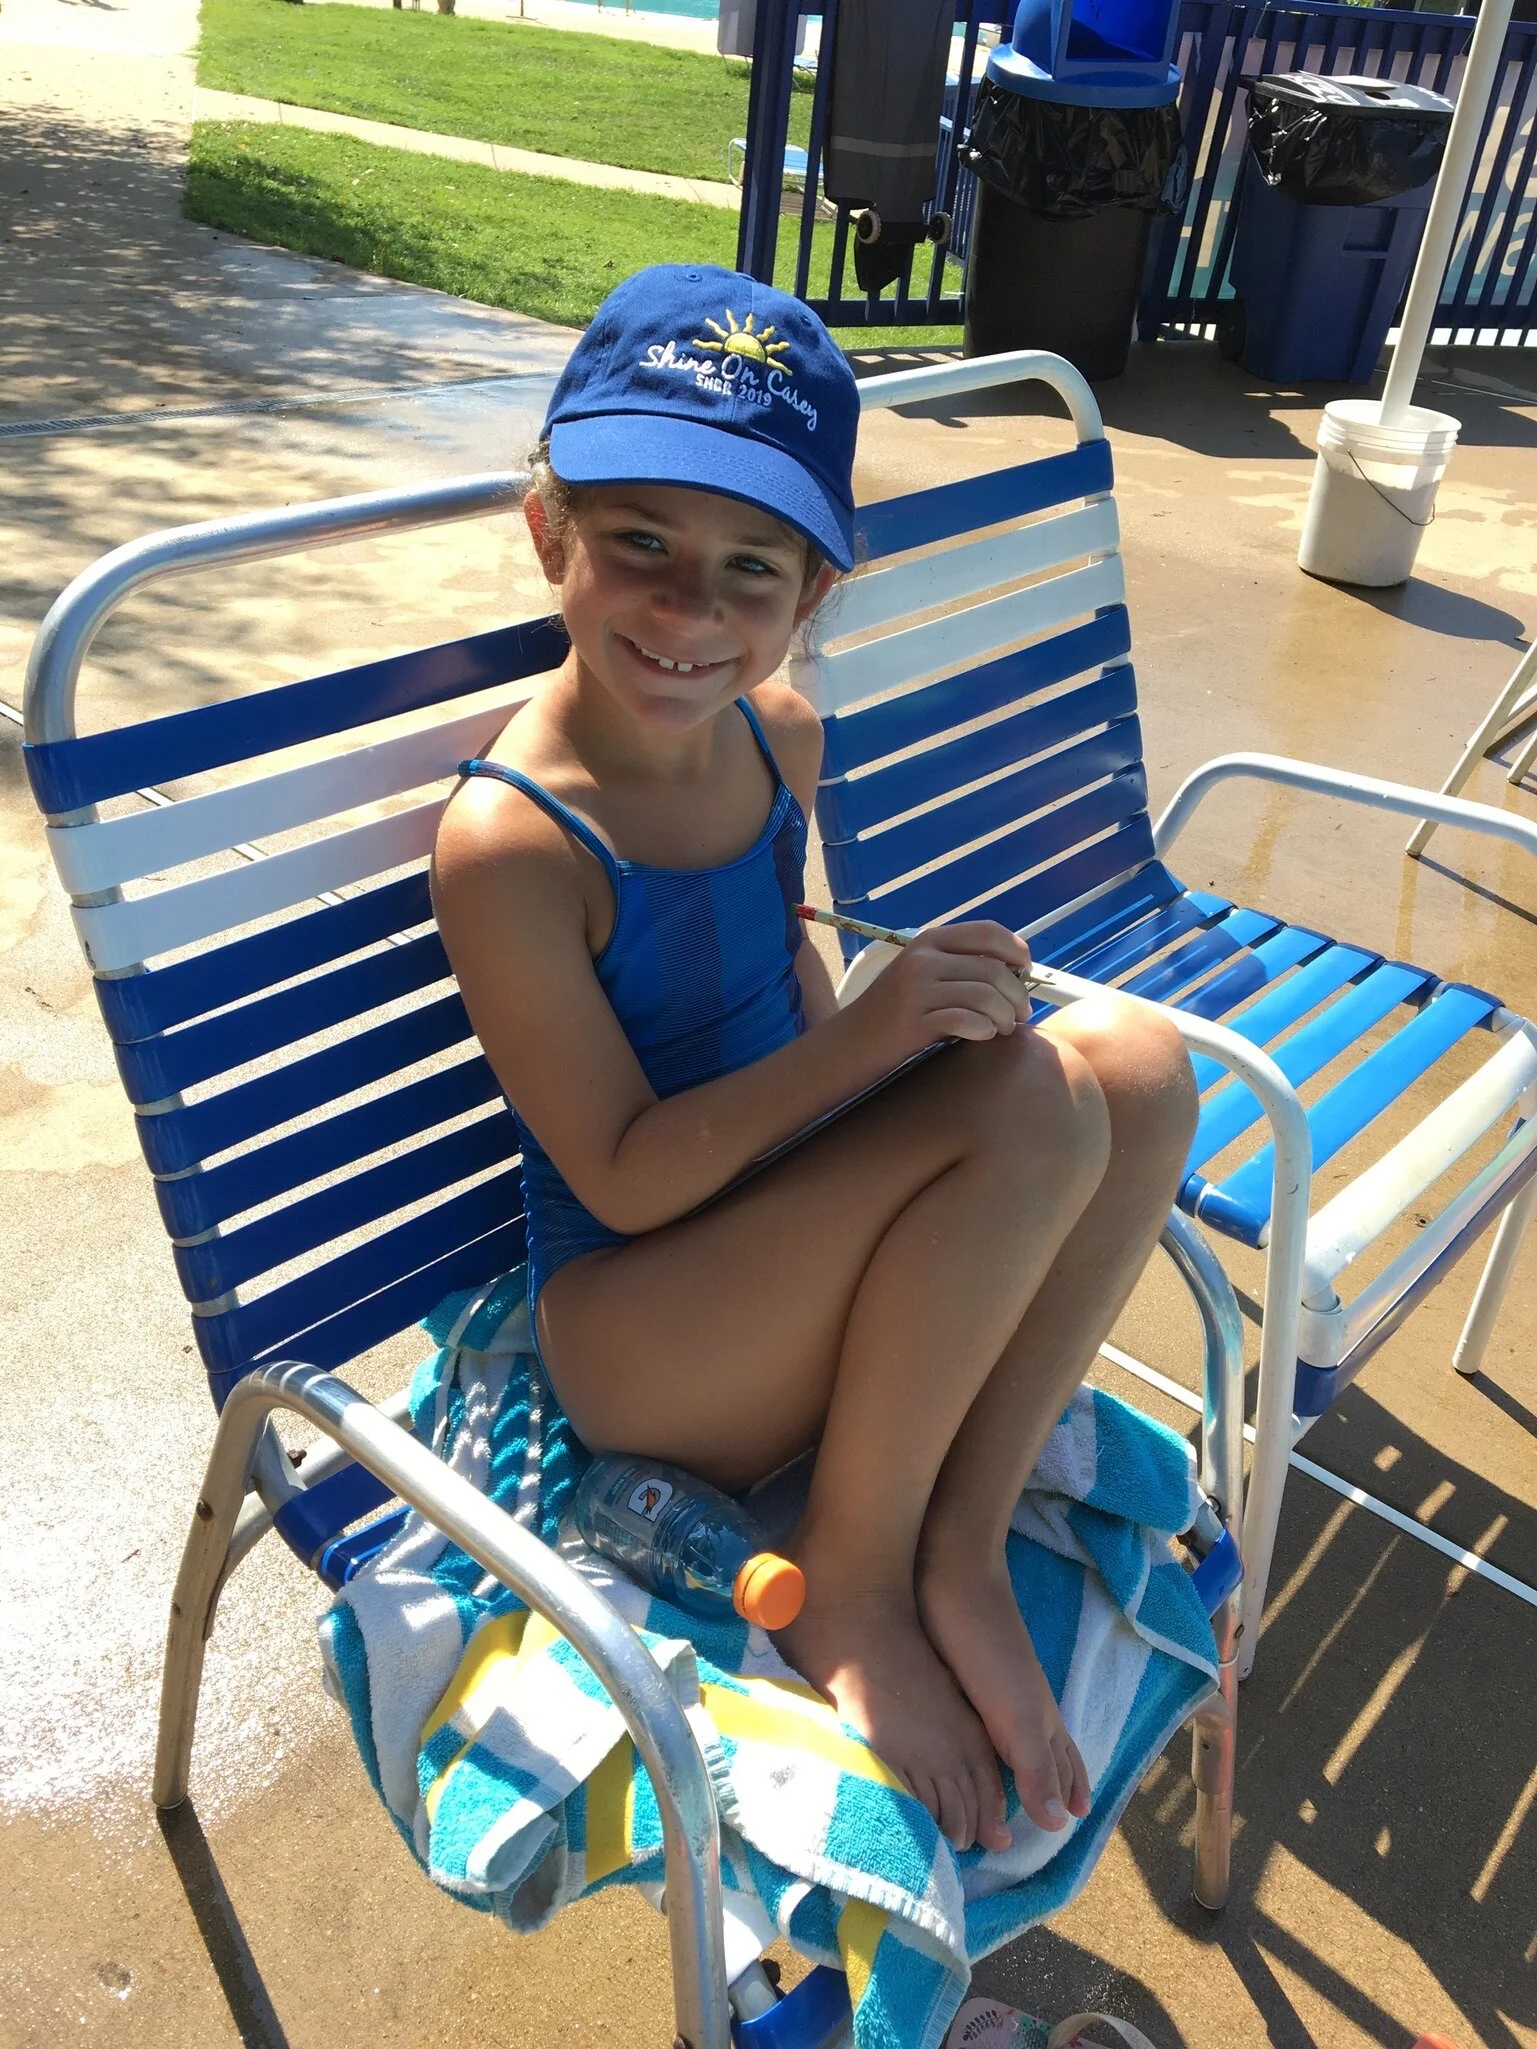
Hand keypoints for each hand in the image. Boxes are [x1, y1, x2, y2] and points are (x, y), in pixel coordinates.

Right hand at [852, 922, 1033, 1059]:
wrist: (850, 1043)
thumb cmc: (893, 1011)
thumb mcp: (921, 974)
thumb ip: (958, 964)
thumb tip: (1014, 969)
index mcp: (929, 941)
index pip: (987, 932)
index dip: (1017, 949)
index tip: (1026, 971)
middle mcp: (923, 959)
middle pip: (993, 969)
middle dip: (1018, 994)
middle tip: (1020, 1014)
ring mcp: (916, 989)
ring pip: (985, 995)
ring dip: (1004, 1015)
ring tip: (1003, 1028)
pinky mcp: (914, 1021)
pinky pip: (966, 1020)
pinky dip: (984, 1029)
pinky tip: (983, 1035)